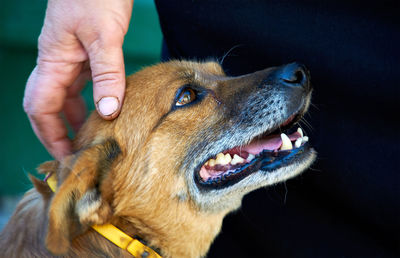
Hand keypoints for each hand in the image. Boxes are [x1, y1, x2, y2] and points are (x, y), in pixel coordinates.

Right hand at [23, 0, 133, 159]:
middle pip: (48, 106)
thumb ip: (107, 74)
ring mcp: (70, 57)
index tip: (67, 156)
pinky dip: (90, 99)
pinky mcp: (85, 52)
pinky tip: (104, 108)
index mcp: (53, 60)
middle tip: (78, 154)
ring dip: (75, 118)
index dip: (50, 135)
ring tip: (92, 138)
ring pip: (66, 96)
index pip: (40, 108)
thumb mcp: (105, 36)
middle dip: (59, 132)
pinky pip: (82, 83)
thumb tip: (107, 112)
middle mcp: (57, 62)